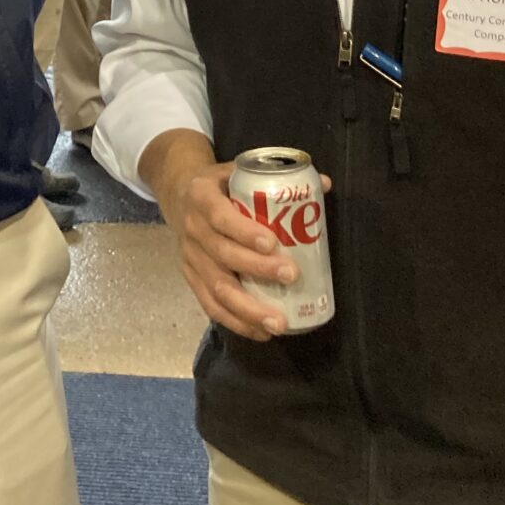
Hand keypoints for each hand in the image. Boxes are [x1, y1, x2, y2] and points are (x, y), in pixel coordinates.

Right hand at [140, 130, 330, 342]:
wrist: (179, 195)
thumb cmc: (219, 186)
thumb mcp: (236, 171)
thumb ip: (276, 177)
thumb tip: (326, 183)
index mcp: (201, 197)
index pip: (220, 217)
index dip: (244, 232)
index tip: (273, 243)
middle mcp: (192, 229)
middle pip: (223, 255)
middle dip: (258, 269)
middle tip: (292, 276)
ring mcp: (190, 258)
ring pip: (217, 288)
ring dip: (248, 308)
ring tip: (279, 323)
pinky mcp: (191, 279)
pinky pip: (211, 306)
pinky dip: (236, 322)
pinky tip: (261, 333)